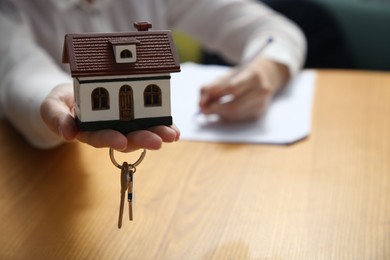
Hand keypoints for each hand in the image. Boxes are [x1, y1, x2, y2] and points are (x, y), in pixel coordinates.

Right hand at [40, 83, 179, 151]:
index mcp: (89, 131)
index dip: (109, 139)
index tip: (120, 141)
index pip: (99, 137)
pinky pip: (150, 121)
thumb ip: (56, 118)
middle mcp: (109, 131)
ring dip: (158, 134)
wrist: (74, 94)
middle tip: (158, 142)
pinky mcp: (135, 116)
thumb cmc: (62, 102)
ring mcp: (123, 124)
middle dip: (143, 140)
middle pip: (127, 138)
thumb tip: (67, 134)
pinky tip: (175, 129)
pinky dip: (163, 125)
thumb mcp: (52, 106)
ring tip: (172, 135)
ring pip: (142, 131)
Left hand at [199, 58, 288, 121]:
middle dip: (214, 110)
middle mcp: (261, 91)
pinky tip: (222, 111)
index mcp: (253, 76)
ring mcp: (262, 104)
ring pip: (234, 115)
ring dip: (218, 114)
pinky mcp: (259, 114)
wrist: (265, 78)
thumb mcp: (228, 75)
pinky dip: (226, 116)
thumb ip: (212, 86)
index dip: (215, 96)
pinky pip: (237, 119)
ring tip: (211, 109)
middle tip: (202, 110)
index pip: (232, 88)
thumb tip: (201, 104)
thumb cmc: (242, 76)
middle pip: (234, 106)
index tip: (202, 101)